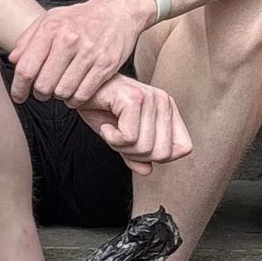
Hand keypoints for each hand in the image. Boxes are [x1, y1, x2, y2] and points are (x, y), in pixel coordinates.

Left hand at [8, 0, 153, 105]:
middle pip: (43, 84)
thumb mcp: (51, 19)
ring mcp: (89, 53)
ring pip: (63, 91)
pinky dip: (76, 99)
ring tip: (61, 88)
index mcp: (51, 29)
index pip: (26, 67)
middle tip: (43, 91)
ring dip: (59, 96)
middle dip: (40, 93)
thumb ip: (28, 38)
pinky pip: (83, 93)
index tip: (18, 96)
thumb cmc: (81, 17)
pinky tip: (75, 92)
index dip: (19, 87)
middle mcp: (69, 40)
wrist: (118, 10)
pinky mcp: (106, 64)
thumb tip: (13, 60)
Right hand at [75, 76, 192, 170]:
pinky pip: (129, 138)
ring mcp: (150, 98)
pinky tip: (105, 126)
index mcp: (168, 109)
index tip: (137, 145)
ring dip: (121, 146)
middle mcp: (164, 101)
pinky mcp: (134, 98)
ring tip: (111, 130)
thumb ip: (137, 154)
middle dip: (136, 154)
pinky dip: (112, 139)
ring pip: (145, 148)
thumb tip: (147, 171)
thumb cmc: (100, 108)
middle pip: (162, 154)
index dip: (159, 156)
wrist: (77, 89)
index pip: (184, 148)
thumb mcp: (121, 137)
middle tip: (119, 138)